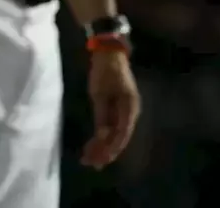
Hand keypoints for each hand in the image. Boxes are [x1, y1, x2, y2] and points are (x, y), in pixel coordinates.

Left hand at [81, 51, 139, 168]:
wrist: (109, 54)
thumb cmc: (104, 71)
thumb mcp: (99, 92)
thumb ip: (102, 114)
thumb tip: (102, 135)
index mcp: (130, 107)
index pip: (122, 133)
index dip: (112, 148)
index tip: (102, 159)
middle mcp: (130, 112)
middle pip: (119, 137)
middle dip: (105, 151)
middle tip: (91, 164)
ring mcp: (124, 111)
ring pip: (114, 134)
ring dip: (102, 146)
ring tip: (89, 160)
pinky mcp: (117, 109)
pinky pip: (111, 126)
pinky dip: (102, 136)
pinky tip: (93, 146)